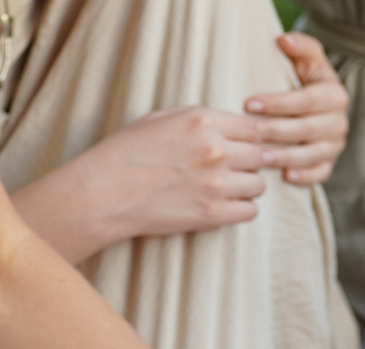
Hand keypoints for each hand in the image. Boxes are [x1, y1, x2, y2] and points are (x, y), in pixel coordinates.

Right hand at [70, 104, 277, 241]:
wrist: (105, 192)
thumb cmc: (127, 153)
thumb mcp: (161, 118)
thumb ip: (201, 120)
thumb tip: (235, 126)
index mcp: (203, 121)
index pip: (253, 129)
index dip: (251, 140)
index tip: (243, 148)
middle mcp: (214, 149)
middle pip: (259, 157)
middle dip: (249, 164)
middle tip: (231, 171)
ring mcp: (216, 183)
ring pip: (258, 186)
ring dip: (246, 188)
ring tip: (225, 189)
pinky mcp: (213, 213)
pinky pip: (250, 211)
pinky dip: (241, 210)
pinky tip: (223, 206)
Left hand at [249, 32, 350, 186]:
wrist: (315, 102)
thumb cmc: (303, 76)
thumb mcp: (306, 56)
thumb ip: (300, 45)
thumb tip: (284, 41)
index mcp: (334, 94)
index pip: (306, 100)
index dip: (278, 103)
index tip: (249, 103)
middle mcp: (339, 121)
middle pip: (307, 129)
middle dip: (276, 131)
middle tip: (250, 133)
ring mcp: (335, 145)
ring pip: (312, 154)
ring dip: (287, 157)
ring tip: (262, 157)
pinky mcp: (329, 163)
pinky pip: (320, 173)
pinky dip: (305, 177)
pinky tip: (286, 176)